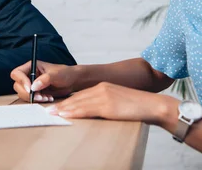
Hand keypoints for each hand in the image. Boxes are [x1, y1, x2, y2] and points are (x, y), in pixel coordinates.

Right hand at [10, 60, 77, 102]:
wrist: (72, 81)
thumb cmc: (65, 73)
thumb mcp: (55, 74)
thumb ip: (44, 79)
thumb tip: (33, 86)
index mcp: (31, 66)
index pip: (17, 73)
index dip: (21, 81)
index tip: (30, 88)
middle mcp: (29, 75)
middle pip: (17, 85)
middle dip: (28, 93)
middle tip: (39, 96)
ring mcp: (31, 84)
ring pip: (23, 93)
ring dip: (33, 98)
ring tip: (46, 97)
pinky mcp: (35, 92)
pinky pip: (30, 99)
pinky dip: (38, 100)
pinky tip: (48, 98)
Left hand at [47, 82, 178, 123]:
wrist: (153, 105)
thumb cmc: (138, 107)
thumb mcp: (118, 103)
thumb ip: (106, 105)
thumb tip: (96, 114)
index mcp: (104, 87)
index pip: (81, 95)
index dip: (67, 101)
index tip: (57, 106)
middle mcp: (102, 88)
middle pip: (77, 98)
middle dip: (61, 104)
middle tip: (48, 110)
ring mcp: (104, 96)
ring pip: (78, 102)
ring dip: (63, 109)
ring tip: (51, 113)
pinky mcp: (107, 105)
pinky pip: (86, 109)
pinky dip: (73, 112)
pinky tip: (65, 114)